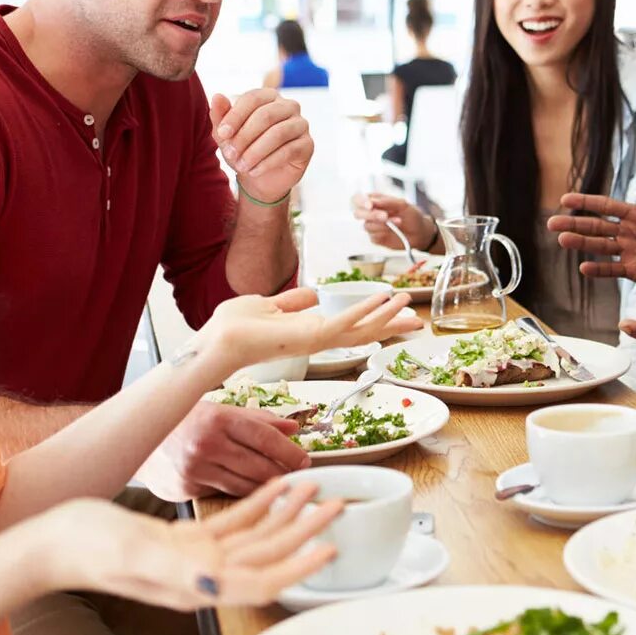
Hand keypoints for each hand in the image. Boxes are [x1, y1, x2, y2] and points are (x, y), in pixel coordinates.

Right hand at [36, 477, 341, 609]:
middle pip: (269, 555)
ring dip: (288, 513)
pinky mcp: (185, 541)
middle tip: (337, 505)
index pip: (262, 581)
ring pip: (256, 537)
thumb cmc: (86, 549)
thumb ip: (177, 572)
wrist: (53, 541)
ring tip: (316, 487)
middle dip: (306, 531)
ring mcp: (195, 558)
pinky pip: (233, 523)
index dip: (298, 566)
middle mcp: (203, 576)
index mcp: (196, 586)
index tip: (329, 546)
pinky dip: (259, 504)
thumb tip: (215, 585)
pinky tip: (277, 487)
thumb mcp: (134, 555)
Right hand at [139, 400, 310, 499]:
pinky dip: (243, 493)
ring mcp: (195, 469)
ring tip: (282, 484)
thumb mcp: (220, 410)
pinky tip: (254, 491)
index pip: (264, 436)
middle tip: (299, 475)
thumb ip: (259, 420)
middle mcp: (206, 444)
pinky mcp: (187, 489)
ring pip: (245, 485)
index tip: (305, 460)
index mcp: (217, 418)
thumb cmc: (184, 423)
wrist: (139, 442)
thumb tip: (293, 428)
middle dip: (284, 472)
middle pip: (258, 465)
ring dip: (268, 487)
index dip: (289, 451)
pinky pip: (226, 494)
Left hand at [201, 289, 412, 375]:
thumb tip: (314, 294)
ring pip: (362, 329)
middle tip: (417, 320)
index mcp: (309, 332)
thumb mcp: (270, 305)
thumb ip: (293, 302)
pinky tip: (384, 301)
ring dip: (386, 315)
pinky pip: (347, 323)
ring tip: (408, 301)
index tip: (393, 310)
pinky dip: (367, 312)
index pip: (350, 327)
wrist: (218, 340)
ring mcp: (317, 340)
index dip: (373, 319)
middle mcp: (318, 339)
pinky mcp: (312, 337)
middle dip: (391, 325)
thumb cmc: (235, 326)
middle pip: (364, 333)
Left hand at [211, 89, 312, 204]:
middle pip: (266, 115)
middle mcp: (289, 106)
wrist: (260, 176)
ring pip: (278, 134)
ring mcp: (301, 124)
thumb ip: (220, 115)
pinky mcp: (308, 144)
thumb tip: (217, 96)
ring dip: (255, 152)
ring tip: (241, 166)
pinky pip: (288, 151)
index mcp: (269, 96)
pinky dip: (267, 162)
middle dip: (244, 136)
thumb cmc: (243, 148)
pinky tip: (253, 171)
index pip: (252, 98)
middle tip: (230, 154)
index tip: (222, 134)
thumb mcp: (226, 135)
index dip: (236, 115)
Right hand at [351, 192, 433, 250]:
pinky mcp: (376, 238)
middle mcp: (370, 213)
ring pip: (366, 226)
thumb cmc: (412, 215)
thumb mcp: (403, 204)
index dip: (360, 201)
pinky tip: (395, 229)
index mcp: (374, 201)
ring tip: (398, 221)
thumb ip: (387, 202)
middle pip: (357, 213)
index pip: (357, 199)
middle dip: (371, 215)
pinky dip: (384, 232)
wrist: (421, 232)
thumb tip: (372, 201)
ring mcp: (372, 227)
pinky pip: (373, 236)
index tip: (369, 205)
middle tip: (385, 216)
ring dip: (382, 224)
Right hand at [548, 177, 635, 294]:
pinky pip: (612, 270)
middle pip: (596, 226)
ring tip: (561, 241)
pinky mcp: (635, 272)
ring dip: (580, 244)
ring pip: (599, 247)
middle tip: (551, 223)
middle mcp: (630, 233)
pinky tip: (583, 267)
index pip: (607, 206)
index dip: (586, 202)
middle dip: (574, 223)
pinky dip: (598, 269)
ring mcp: (631, 252)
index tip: (564, 199)